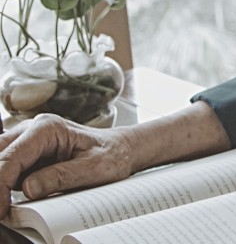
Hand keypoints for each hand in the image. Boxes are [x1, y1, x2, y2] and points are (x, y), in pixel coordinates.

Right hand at [0, 114, 134, 216]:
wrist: (121, 149)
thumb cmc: (112, 155)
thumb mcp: (94, 168)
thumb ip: (61, 177)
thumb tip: (29, 189)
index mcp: (47, 128)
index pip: (11, 158)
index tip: (0, 210)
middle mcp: (32, 130)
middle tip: (0, 211)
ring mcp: (27, 143)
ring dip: (0, 185)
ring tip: (4, 207)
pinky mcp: (27, 156)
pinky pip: (7, 170)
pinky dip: (4, 186)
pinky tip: (8, 202)